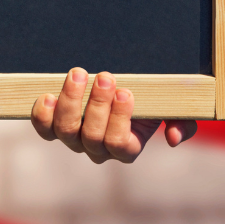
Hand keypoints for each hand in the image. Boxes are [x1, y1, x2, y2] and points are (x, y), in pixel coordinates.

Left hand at [31, 68, 195, 164]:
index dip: (120, 120)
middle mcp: (98, 149)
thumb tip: (173, 138)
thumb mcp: (170, 107)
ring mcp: (74, 139)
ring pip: (67, 131)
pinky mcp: (53, 126)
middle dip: (98, 105)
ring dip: (72, 101)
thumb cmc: (145, 96)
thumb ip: (181, 121)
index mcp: (127, 148)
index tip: (126, 92)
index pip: (121, 145)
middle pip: (93, 137)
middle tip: (106, 76)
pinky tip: (49, 94)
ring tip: (79, 74)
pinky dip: (43, 113)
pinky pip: (44, 128)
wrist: (114, 81)